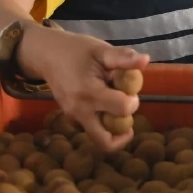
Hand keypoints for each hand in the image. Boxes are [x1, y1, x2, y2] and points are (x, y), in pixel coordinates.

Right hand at [16, 26, 149, 152]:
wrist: (47, 54)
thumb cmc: (76, 50)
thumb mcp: (100, 50)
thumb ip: (123, 57)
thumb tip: (146, 60)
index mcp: (89, 93)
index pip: (122, 109)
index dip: (133, 100)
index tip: (130, 89)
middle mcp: (79, 112)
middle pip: (106, 143)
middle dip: (123, 131)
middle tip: (126, 111)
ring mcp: (73, 118)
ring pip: (98, 138)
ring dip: (112, 127)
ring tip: (114, 104)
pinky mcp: (70, 119)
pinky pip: (90, 129)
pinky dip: (102, 122)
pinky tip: (103, 103)